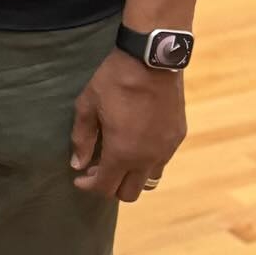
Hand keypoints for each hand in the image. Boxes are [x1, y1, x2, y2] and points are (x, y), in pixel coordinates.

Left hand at [70, 49, 186, 202]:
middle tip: (97, 169)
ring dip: (131, 177)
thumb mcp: (88, 106)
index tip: (79, 178)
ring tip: (118, 159)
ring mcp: (166, 149)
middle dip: (110, 186)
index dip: (88, 186)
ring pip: (149, 180)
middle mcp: (147, 158)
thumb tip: (78, 165)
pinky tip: (136, 144)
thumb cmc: (114, 81)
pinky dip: (147, 162)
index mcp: (122, 153)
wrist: (152, 60)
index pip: (105, 187)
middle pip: (129, 193)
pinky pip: (162, 162)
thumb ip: (82, 139)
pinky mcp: (177, 137)